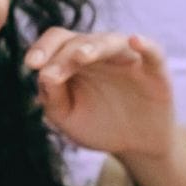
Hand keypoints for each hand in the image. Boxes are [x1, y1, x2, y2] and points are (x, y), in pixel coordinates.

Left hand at [26, 28, 176, 160]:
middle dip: (62, 57)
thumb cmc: (98, 125)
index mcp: (75, 59)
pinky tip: (135, 40)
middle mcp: (100, 52)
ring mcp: (128, 58)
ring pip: (110, 42)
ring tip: (80, 57)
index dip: (42, 48)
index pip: (57, 41)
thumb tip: (43, 76)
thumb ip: (52, 98)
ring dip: (94, 47)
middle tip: (51, 75)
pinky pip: (152, 51)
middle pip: (78, 40)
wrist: (135, 145)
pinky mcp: (154, 69)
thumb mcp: (67, 118)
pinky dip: (144, 44)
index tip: (31, 64)